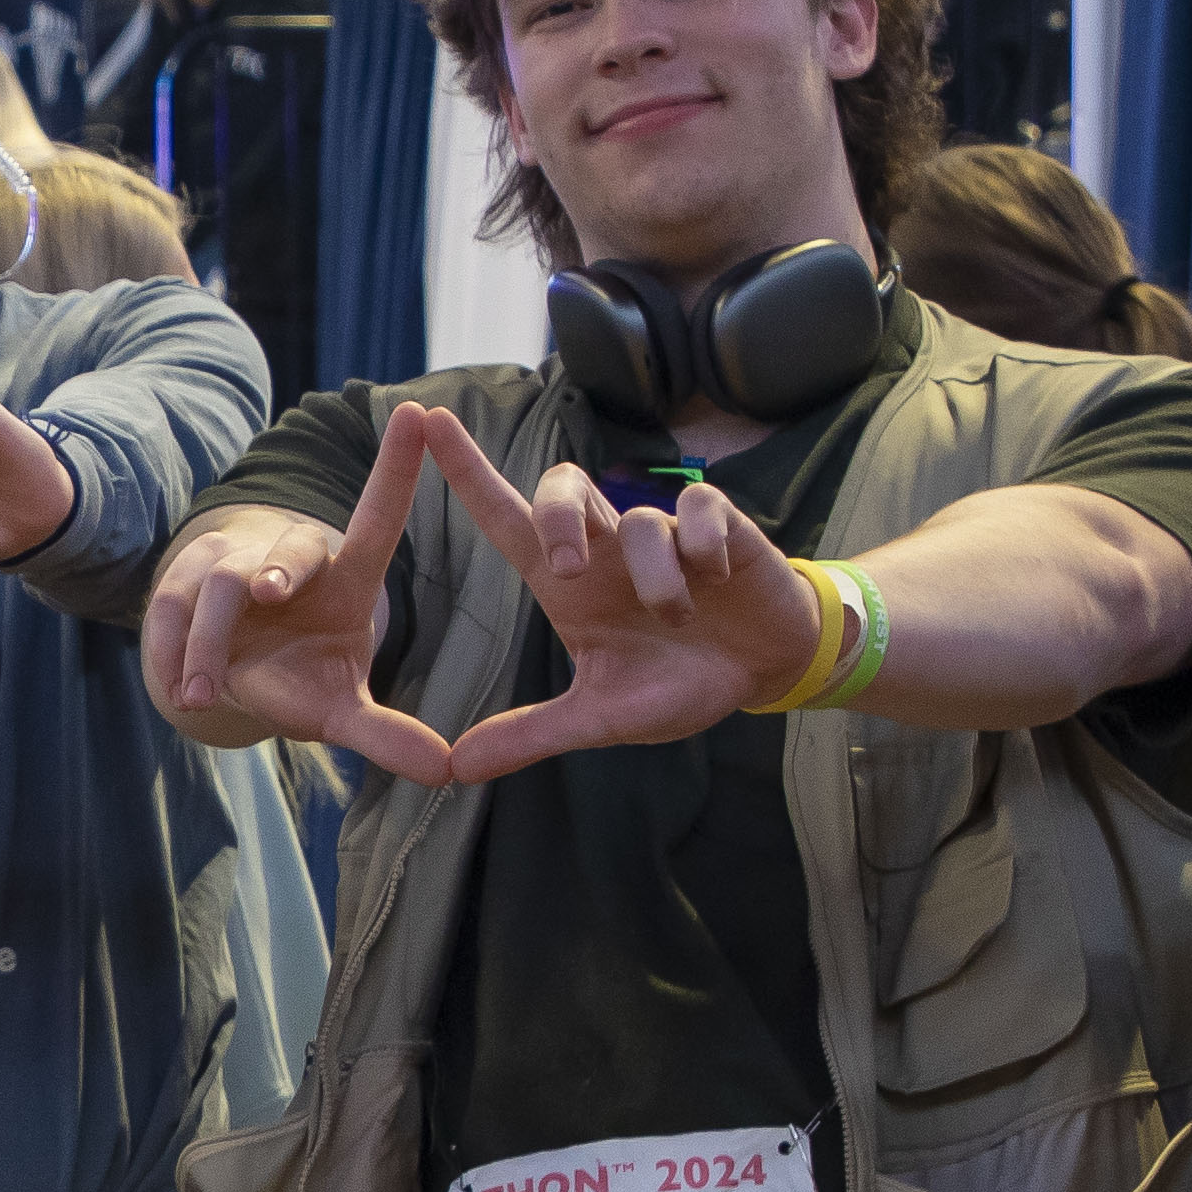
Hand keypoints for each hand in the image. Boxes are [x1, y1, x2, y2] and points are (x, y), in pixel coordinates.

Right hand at [137, 405, 459, 785]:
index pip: (376, 518)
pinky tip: (178, 692)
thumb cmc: (300, 680)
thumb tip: (447, 772)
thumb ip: (386, 736)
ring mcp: (230, 568)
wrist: (226, 679)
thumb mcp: (340, 712)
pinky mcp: (178, 590)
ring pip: (218, 586)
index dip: (396, 470)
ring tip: (202, 692)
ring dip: (208, 640)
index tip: (417, 415)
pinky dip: (171, 654)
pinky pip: (168, 613)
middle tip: (271, 593)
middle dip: (278, 566)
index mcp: (343, 576)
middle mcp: (287, 560)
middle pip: (287, 549)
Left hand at [416, 411, 826, 785]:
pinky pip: (699, 511)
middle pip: (560, 488)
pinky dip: (704, 550)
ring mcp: (660, 530)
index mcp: (567, 583)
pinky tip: (718, 580)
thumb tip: (456, 768)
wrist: (763, 671)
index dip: (468, 472)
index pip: (507, 518)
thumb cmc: (675, 684)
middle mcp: (606, 547)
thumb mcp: (603, 718)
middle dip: (558, 517)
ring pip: (640, 520)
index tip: (428, 424)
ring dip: (658, 579)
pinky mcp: (717, 523)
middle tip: (569, 567)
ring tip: (681, 617)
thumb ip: (533, 734)